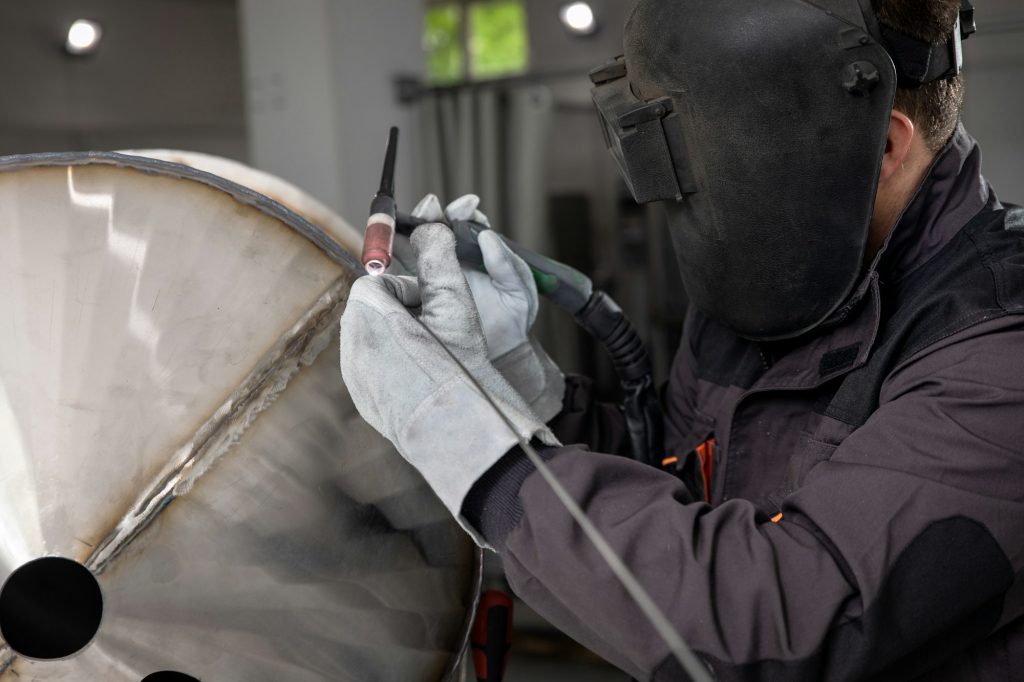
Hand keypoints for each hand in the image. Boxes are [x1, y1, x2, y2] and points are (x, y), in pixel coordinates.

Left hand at [339, 223, 558, 544]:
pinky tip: (426, 375)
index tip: (433, 301)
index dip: (410, 287)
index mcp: (367, 314)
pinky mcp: (365, 400)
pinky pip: (373, 368)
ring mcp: (355, 377)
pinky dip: (396, 364)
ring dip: (399, 336)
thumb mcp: (455, 304)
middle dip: (402, 310)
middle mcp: (351, 345)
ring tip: (436, 353)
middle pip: (372, 309)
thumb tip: (432, 221)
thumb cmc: (462, 365)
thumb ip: (439, 258)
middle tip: (438, 327)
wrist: (462, 434)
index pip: (378, 281)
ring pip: (372, 338)